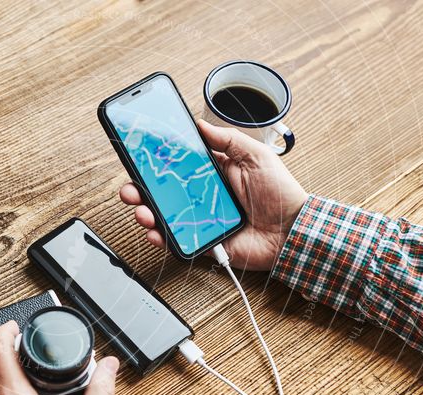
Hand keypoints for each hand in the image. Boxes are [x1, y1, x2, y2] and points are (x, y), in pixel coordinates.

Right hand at [119, 119, 307, 270]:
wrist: (292, 231)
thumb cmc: (280, 193)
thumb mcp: (256, 155)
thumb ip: (228, 139)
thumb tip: (200, 124)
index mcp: (211, 172)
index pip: (176, 164)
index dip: (156, 161)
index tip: (138, 155)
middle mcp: (200, 195)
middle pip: (162, 191)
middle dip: (139, 189)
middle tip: (129, 188)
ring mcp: (199, 219)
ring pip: (163, 215)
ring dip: (145, 212)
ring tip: (141, 210)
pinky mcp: (202, 241)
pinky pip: (176, 239)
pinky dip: (161, 237)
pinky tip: (155, 231)